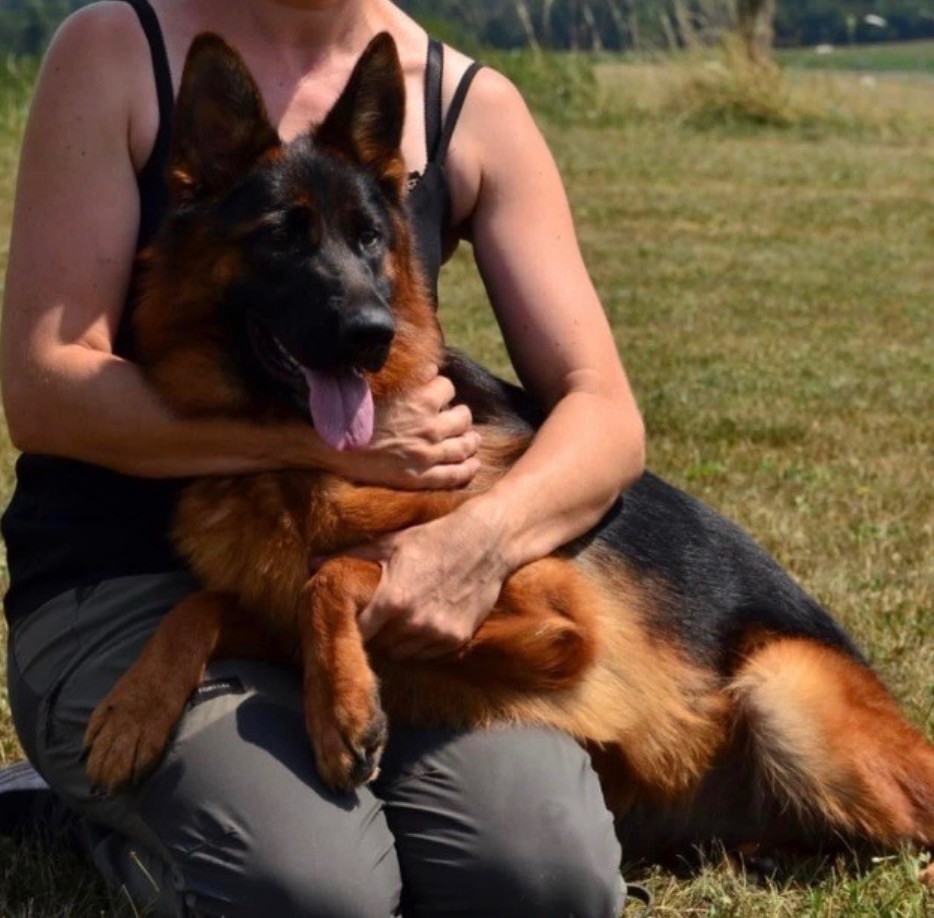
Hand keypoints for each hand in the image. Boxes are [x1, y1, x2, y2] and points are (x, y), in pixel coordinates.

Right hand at [339, 365, 480, 489]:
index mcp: (419, 400)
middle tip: (456, 418)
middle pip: (463, 417)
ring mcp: (427, 455)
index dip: (443, 389)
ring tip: (471, 439)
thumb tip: (432, 367)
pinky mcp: (421, 477)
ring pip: (465, 445)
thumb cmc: (353, 414)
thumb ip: (410, 377)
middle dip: (460, 415)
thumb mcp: (380, 385)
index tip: (438, 394)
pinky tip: (472, 464)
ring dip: (470, 440)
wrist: (333, 448)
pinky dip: (468, 469)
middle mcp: (429, 427)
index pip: (447, 387)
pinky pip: (456, 474)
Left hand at [352, 502, 510, 659]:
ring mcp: (437, 634)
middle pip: (377, 647)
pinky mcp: (457, 640)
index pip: (356, 633)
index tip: (346, 624)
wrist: (487, 542)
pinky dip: (421, 644)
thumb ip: (350, 557)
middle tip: (375, 618)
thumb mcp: (391, 543)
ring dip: (396, 642)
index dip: (349, 630)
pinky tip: (424, 621)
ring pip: (402, 654)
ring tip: (400, 619)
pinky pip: (428, 655)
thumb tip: (311, 564)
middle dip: (373, 635)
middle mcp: (413, 623)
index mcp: (392, 599)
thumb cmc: (435, 538)